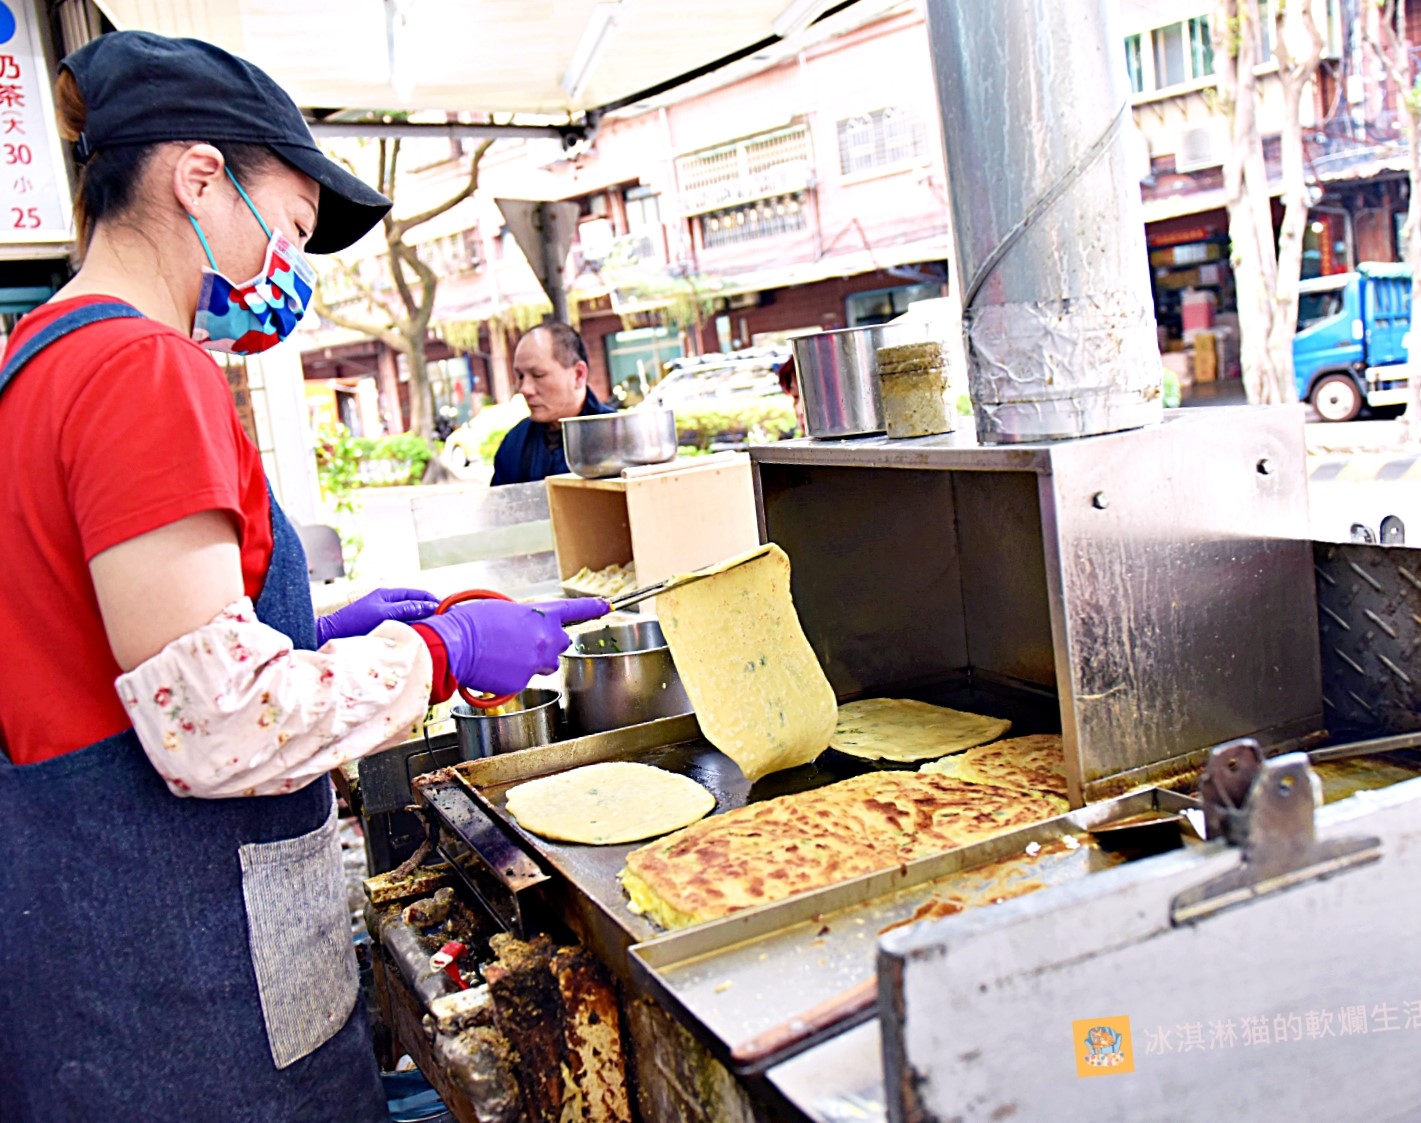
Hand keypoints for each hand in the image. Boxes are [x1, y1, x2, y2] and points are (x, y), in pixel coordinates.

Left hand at [316, 587, 439, 644]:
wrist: (331, 635)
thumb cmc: (355, 621)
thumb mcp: (384, 613)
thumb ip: (407, 608)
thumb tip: (428, 606)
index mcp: (389, 595)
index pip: (419, 595)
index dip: (434, 601)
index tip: (448, 609)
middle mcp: (388, 604)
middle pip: (416, 606)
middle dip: (430, 612)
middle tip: (445, 622)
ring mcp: (384, 616)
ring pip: (410, 618)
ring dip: (422, 623)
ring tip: (436, 631)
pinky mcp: (381, 628)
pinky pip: (402, 627)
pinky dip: (412, 630)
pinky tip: (418, 638)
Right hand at [420, 598, 609, 696]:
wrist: (456, 644)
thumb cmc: (473, 623)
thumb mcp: (504, 610)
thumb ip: (526, 620)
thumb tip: (528, 629)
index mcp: (540, 615)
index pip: (574, 610)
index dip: (592, 608)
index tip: (606, 606)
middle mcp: (545, 638)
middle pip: (561, 643)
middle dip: (548, 643)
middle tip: (525, 641)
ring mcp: (536, 662)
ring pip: (545, 664)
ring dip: (534, 660)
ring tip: (508, 654)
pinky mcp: (524, 681)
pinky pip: (525, 679)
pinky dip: (515, 675)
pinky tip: (497, 666)